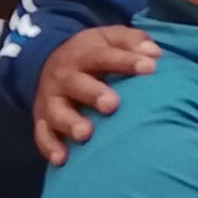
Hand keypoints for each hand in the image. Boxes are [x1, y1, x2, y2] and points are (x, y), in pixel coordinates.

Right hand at [34, 26, 160, 163]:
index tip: (151, 68)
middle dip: (94, 94)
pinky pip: (42, 135)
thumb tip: (154, 53)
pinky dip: (50, 147)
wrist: (49, 59)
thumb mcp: (110, 38)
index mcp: (84, 53)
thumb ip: (133, 42)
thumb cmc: (94, 53)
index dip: (127, 61)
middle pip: (77, 84)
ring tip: (86, 134)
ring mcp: (51, 99)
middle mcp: (64, 76)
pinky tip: (62, 158)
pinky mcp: (42, 120)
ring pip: (57, 112)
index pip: (105, 56)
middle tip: (112, 104)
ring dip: (70, 123)